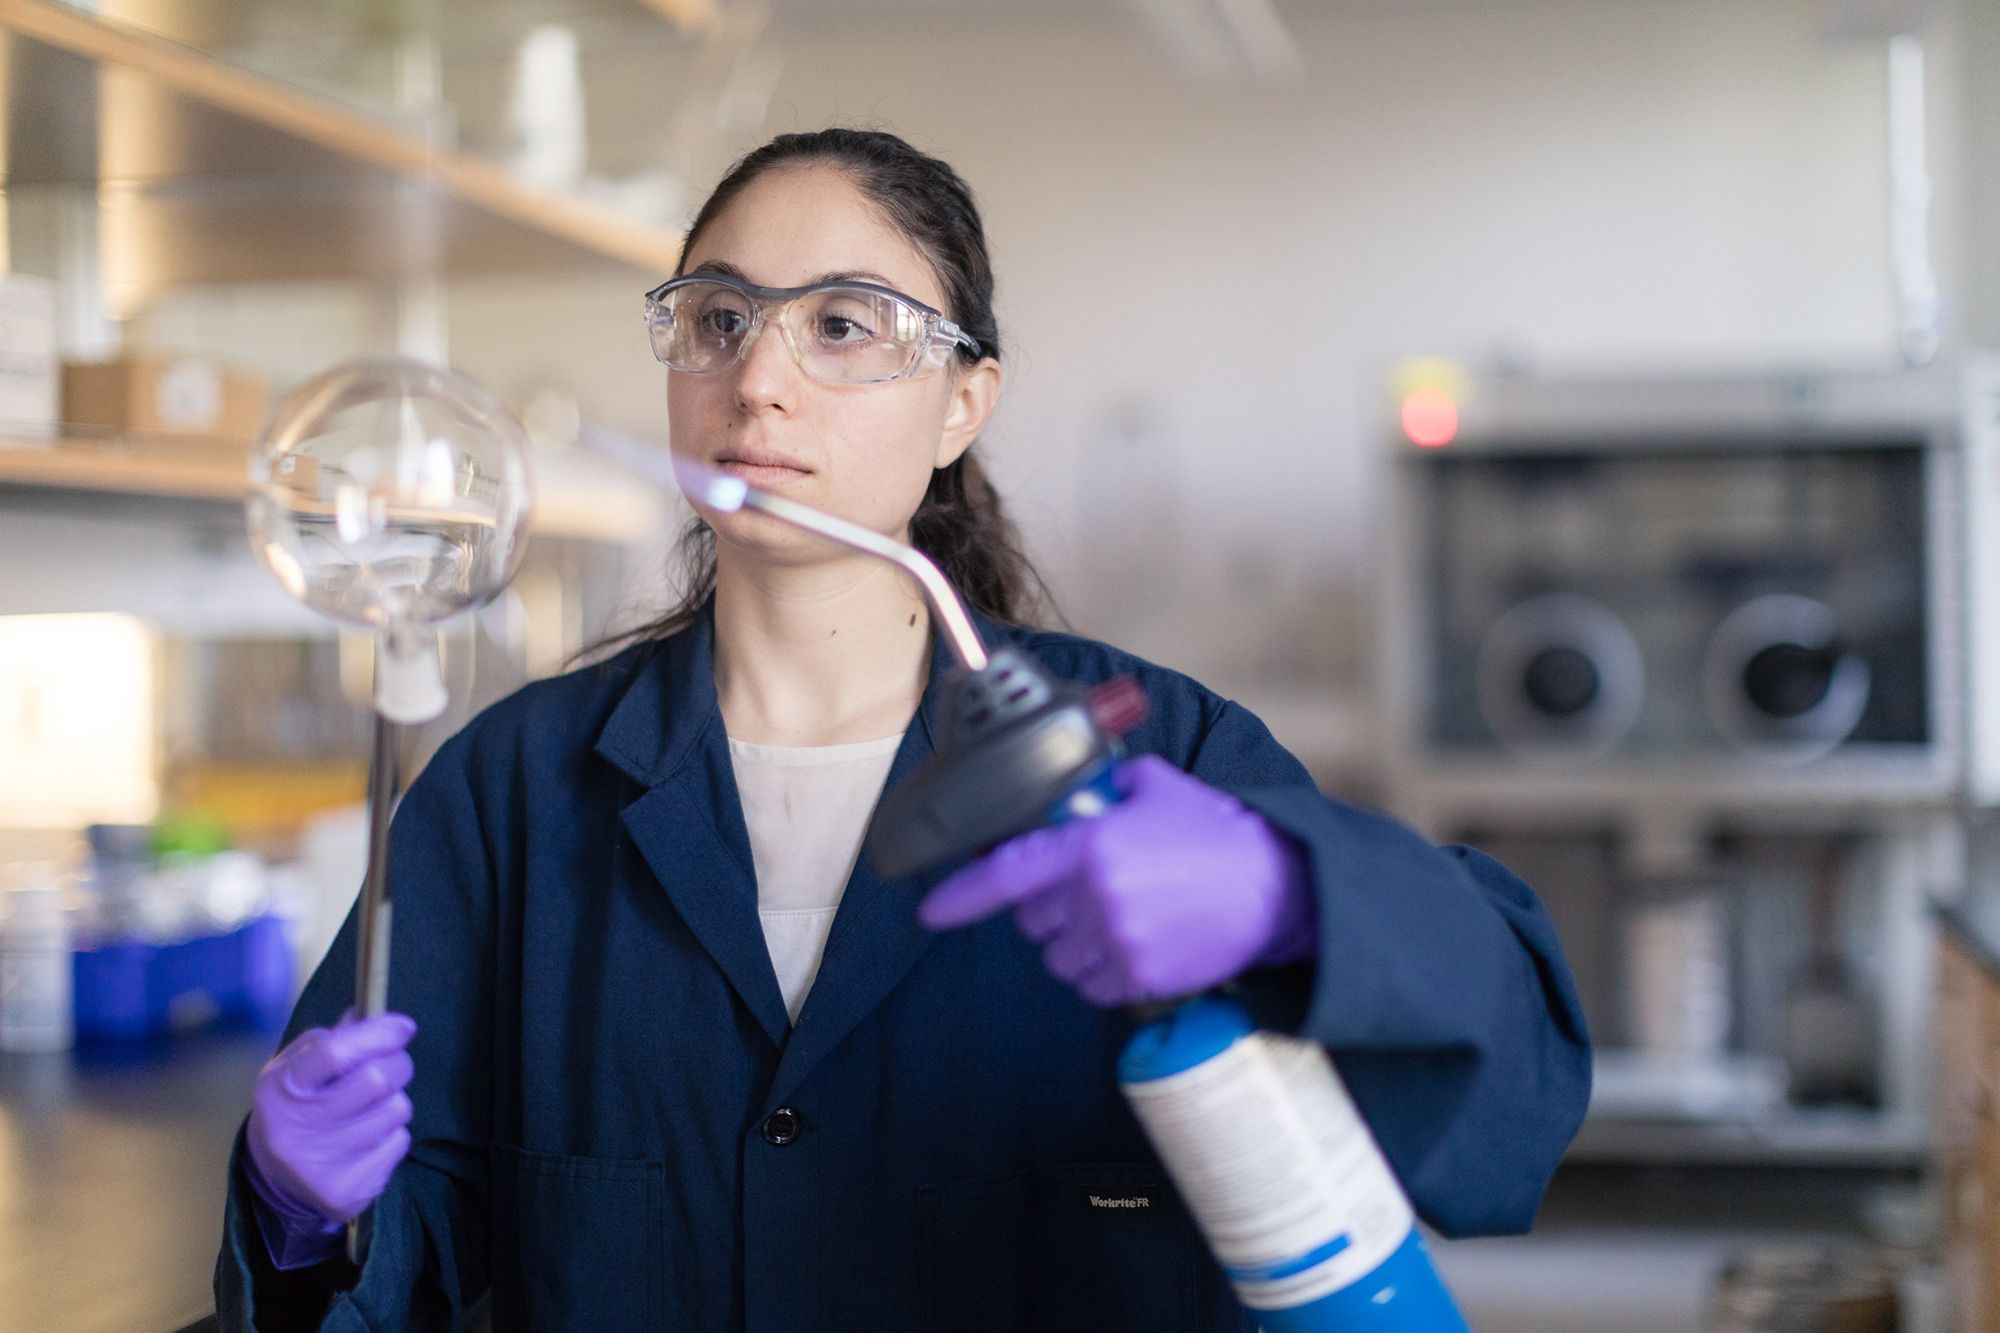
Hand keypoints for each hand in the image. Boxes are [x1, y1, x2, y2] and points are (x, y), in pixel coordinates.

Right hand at [245, 1012, 416, 1235]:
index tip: (402, 1027)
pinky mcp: (347, 1191)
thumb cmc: (295, 1107)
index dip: (377, 1034)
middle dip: (397, 1064)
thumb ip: (331, 1040)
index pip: (334, 1053)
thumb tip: (368, 1014)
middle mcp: (297, 1127)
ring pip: (396, 1110)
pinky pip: (399, 1144)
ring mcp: (322, 1163)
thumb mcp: (297, 1068)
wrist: (273, 1179)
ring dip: (394, 1102)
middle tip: (391, 1065)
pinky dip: (393, 1136)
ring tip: (370, 1109)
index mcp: (282, 1087)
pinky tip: (367, 1140)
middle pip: (376, 1079)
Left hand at [918, 755, 1314, 1004]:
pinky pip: (1094, 986)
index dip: (962, 896)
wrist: (1275, 887)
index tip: (930, 911)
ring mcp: (1118, 943)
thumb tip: (1074, 793)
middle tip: (1095, 889)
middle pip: (1034, 921)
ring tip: (1125, 918)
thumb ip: (1105, 788)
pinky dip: (1106, 971)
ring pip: (1061, 959)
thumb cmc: (1218, 832)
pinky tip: (1141, 943)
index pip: (1008, 873)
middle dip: (1054, 907)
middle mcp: (1096, 897)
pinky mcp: (1140, 978)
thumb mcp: (1156, 787)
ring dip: (1078, 943)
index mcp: (1091, 844)